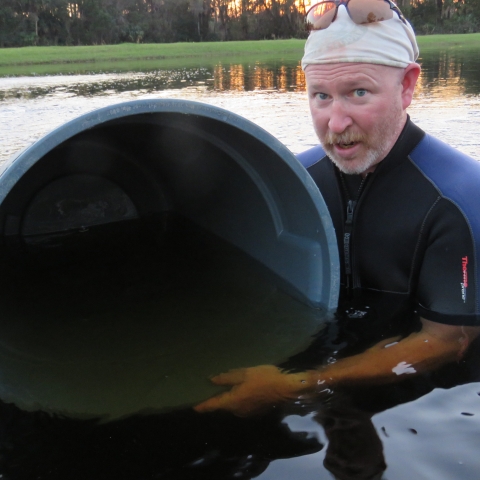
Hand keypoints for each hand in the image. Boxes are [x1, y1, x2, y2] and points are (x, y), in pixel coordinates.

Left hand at [194, 365, 313, 416]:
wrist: (287, 388)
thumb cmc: (264, 378)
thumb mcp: (244, 373)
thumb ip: (226, 378)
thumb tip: (211, 380)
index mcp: (232, 401)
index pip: (213, 405)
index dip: (203, 406)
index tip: (194, 407)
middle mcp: (238, 410)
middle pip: (223, 406)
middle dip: (217, 399)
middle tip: (209, 390)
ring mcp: (247, 412)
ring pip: (233, 405)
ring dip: (229, 398)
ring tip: (224, 388)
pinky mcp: (256, 411)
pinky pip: (243, 405)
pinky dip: (239, 399)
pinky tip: (241, 389)